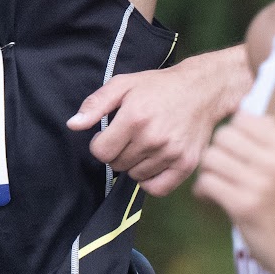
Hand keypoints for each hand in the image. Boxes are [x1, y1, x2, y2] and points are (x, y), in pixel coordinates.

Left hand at [66, 45, 252, 195]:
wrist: (201, 90)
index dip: (101, 144)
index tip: (112, 133)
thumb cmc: (158, 86)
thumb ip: (96, 104)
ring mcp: (171, 153)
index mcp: (135, 117)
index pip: (101, 152)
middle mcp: (153, 138)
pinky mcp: (186, 165)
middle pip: (117, 165)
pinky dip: (150, 180)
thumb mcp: (123, 84)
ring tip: (146, 143)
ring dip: (135, 164)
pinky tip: (153, 162)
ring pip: (135, 176)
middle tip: (132, 135)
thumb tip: (73, 125)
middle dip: (118, 152)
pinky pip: (156, 189)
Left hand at [193, 112, 274, 273]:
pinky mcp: (244, 206)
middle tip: (220, 169)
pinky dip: (203, 190)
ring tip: (216, 183)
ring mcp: (260, 184)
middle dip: (217, 152)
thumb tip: (244, 111)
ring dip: (207, 171)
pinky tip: (211, 198)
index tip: (233, 152)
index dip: (232, 134)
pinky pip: (207, 182)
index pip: (242, 119)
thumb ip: (271, 137)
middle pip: (222, 136)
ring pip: (211, 157)